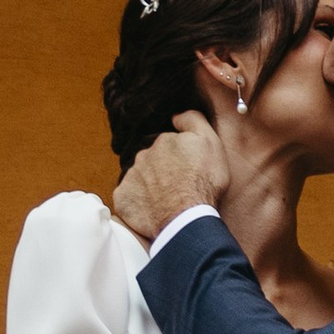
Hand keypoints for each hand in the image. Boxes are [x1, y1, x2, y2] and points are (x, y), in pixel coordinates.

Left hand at [114, 112, 229, 241]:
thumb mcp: (210, 142)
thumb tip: (176, 115)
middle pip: (153, 162)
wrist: (187, 218)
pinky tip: (154, 211)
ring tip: (168, 202)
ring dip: (151, 188)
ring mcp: (131, 178)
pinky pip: (129, 199)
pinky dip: (139, 204)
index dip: (180, 157)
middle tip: (179, 187)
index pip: (169, 146)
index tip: (189, 170)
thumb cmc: (203, 182)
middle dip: (163, 171)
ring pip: (141, 179)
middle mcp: (143, 156)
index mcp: (163, 141)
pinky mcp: (123, 200)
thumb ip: (193, 120)